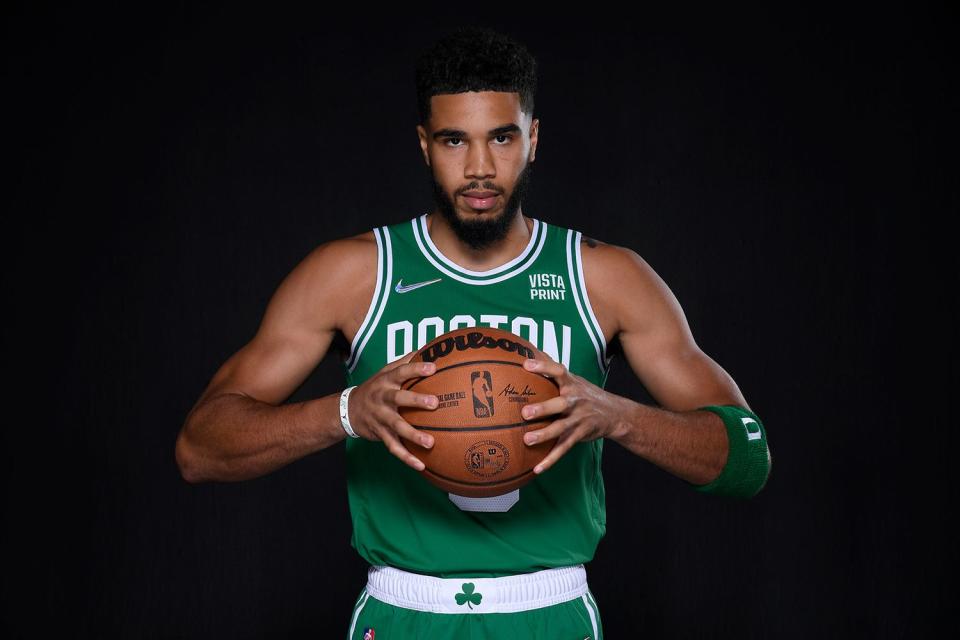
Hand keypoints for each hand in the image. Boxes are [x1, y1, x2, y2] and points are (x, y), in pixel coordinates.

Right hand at [347, 352, 438, 470]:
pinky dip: (407, 457)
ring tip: (430, 443)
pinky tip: (421, 465)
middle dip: (415, 401)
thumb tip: (427, 349)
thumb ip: (404, 361)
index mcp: (386, 381)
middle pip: (398, 399)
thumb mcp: (385, 371)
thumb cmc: (375, 388)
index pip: (401, 372)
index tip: (433, 367)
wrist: (348, 410)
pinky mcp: (380, 435)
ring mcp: (381, 418)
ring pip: (397, 427)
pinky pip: (394, 448)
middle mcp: (382, 399)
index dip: (416, 369)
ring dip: (413, 435)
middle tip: (434, 403)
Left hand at [520, 349, 625, 474]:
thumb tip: (530, 352)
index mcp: (572, 384)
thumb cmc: (586, 394)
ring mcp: (579, 419)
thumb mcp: (575, 379)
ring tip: (527, 440)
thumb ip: (553, 370)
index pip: (558, 371)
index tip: (526, 364)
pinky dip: (550, 459)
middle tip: (524, 412)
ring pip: (561, 428)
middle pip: (559, 404)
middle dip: (543, 408)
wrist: (615, 414)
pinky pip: (564, 448)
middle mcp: (575, 401)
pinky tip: (537, 468)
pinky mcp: (580, 435)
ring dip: (544, 435)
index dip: (543, 367)